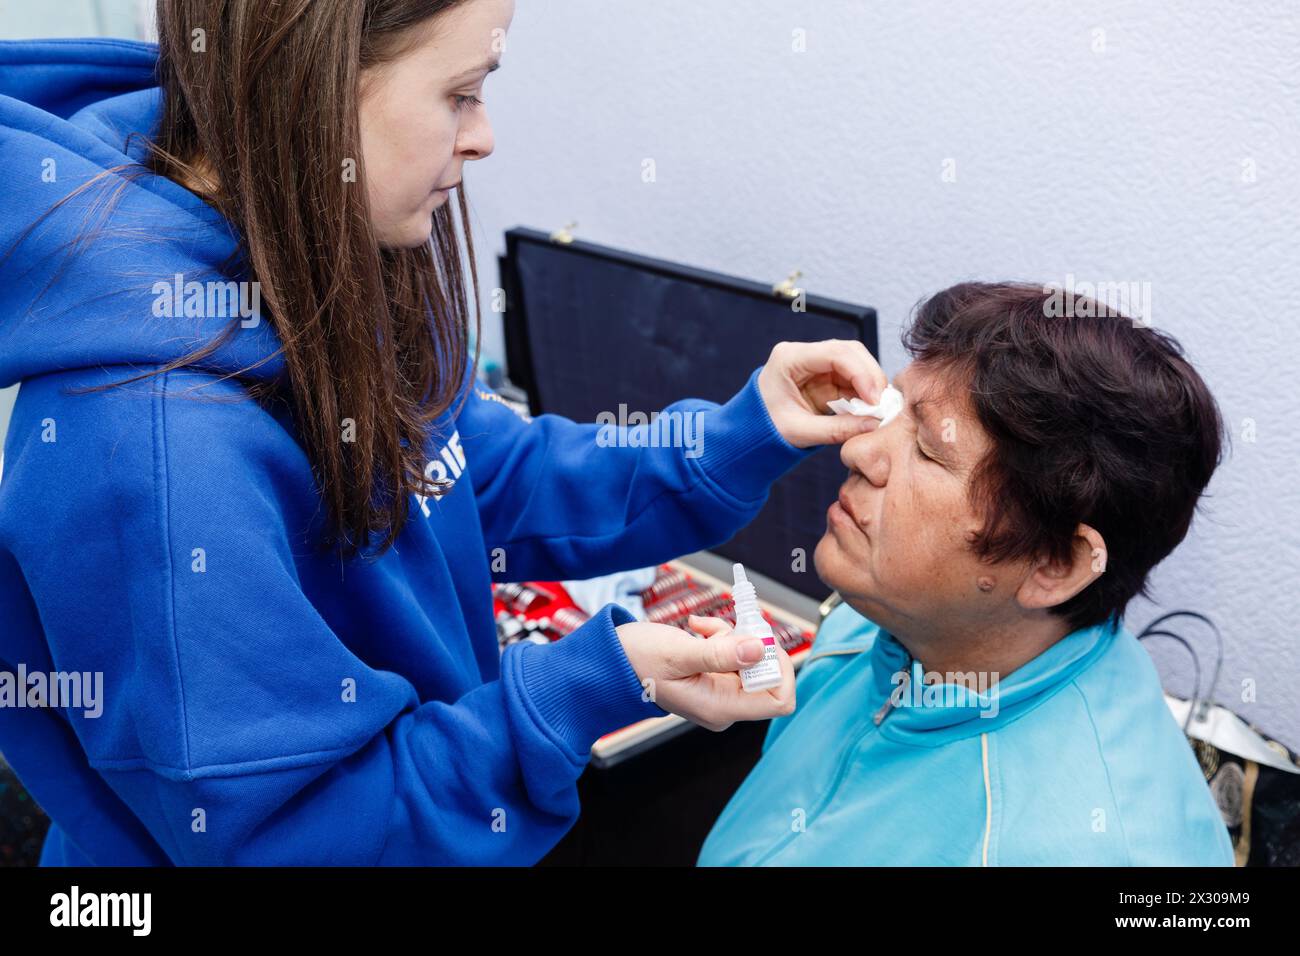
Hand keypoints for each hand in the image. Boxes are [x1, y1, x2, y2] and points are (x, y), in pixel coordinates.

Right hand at [615, 615, 795, 730]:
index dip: (778, 668)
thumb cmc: (637, 661)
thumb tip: (760, 649)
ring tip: (702, 629)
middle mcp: (725, 704)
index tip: (758, 641)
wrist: (612, 661)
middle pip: (766, 674)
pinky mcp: (714, 677)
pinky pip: (734, 653)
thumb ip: (720, 653)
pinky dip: (721, 635)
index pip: (778, 699)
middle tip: (730, 624)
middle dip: (752, 644)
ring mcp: (720, 692)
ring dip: (732, 636)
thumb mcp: (678, 653)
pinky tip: (697, 628)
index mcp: (720, 707)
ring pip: (750, 658)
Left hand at [757, 339, 888, 446]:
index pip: (836, 353)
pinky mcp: (826, 377)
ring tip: (878, 410)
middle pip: (850, 352)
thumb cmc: (764, 430)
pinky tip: (869, 410)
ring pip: (856, 363)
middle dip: (871, 377)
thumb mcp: (798, 432)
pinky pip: (853, 379)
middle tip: (882, 405)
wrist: (750, 432)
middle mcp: (804, 354)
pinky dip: (864, 394)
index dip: (862, 373)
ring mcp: (816, 364)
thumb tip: (874, 425)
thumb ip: (836, 429)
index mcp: (789, 358)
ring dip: (870, 386)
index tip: (875, 399)